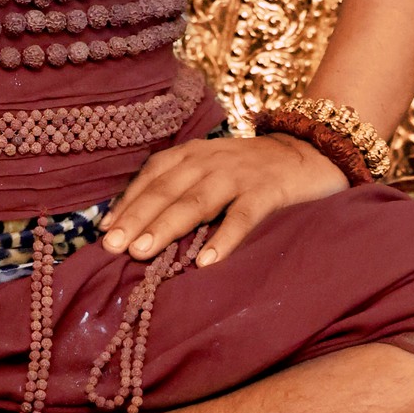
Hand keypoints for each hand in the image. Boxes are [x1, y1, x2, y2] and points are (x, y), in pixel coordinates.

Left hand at [100, 134, 350, 265]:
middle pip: (166, 190)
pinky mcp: (268, 191)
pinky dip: (224, 237)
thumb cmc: (250, 170)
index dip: (128, 202)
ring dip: (166, 226)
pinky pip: (243, 216)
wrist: (309, 151)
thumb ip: (181, 187)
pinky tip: (206, 261)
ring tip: (142, 252)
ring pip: (196, 201)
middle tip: (112, 247)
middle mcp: (210, 160)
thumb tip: (138, 224)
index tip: (103, 232)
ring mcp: (239, 175)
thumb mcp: (211, 168)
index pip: (152, 176)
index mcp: (193, 154)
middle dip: (136, 218)